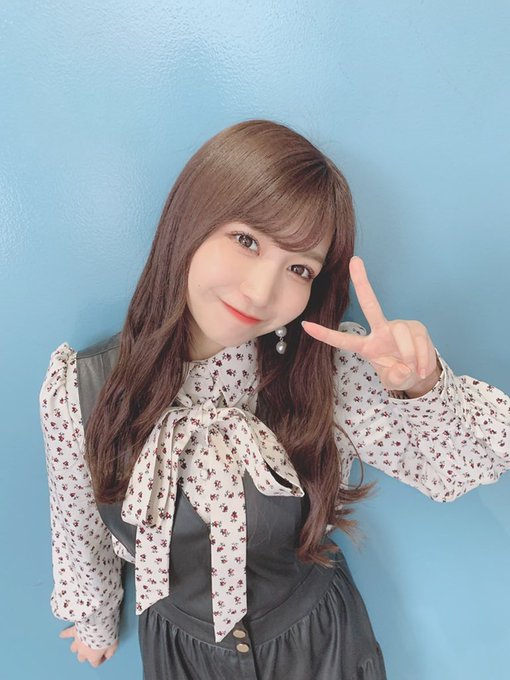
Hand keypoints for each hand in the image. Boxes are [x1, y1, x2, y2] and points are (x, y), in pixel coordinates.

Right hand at [59, 625, 117, 666]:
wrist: (98, 623)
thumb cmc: (106, 635)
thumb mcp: (114, 645)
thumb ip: (110, 652)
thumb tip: (108, 655)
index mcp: (93, 657)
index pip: (95, 663)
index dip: (100, 659)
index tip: (104, 655)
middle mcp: (83, 651)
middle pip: (82, 657)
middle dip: (86, 654)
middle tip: (92, 648)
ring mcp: (77, 642)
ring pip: (74, 648)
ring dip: (77, 646)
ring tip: (80, 643)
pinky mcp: (75, 631)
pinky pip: (68, 633)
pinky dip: (65, 634)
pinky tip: (62, 634)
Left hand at [302, 256, 440, 395]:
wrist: (420, 374)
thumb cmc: (399, 373)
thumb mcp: (393, 381)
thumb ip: (394, 377)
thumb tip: (401, 368)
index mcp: (367, 346)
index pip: (343, 340)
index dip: (324, 335)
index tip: (305, 325)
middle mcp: (381, 331)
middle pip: (370, 305)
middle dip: (361, 282)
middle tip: (354, 261)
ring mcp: (399, 327)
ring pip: (402, 333)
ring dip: (410, 355)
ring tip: (415, 370)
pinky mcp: (416, 327)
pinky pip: (419, 341)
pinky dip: (423, 358)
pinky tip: (422, 368)